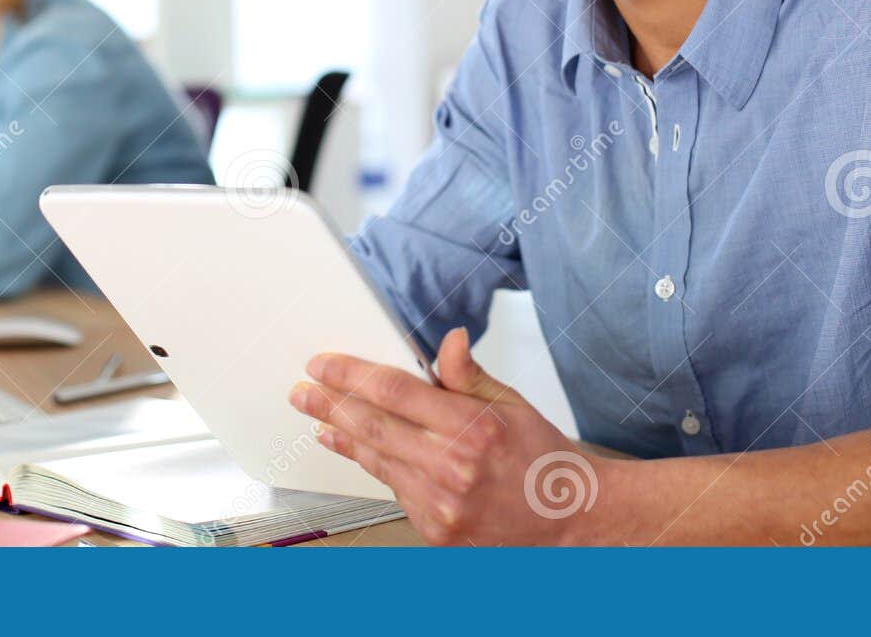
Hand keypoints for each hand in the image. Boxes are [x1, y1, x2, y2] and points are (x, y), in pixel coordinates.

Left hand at [291, 327, 606, 544]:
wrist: (567, 516)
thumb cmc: (541, 457)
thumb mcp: (511, 403)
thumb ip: (468, 375)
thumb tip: (448, 341)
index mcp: (472, 428)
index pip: (394, 391)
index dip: (350, 375)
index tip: (324, 364)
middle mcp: (453, 468)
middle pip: (373, 427)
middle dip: (330, 405)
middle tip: (303, 392)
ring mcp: (442, 504)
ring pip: (377, 461)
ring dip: (342, 436)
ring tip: (318, 419)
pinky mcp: (436, 529)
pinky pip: (394, 489)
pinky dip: (372, 466)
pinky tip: (356, 450)